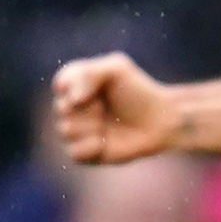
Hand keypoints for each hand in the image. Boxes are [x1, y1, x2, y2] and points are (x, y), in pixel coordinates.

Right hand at [53, 54, 182, 164]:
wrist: (159, 120)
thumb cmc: (138, 92)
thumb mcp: (117, 68)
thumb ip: (89, 73)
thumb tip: (72, 99)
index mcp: (74, 84)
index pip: (61, 84)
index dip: (79, 88)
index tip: (99, 90)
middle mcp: (71, 108)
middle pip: (62, 109)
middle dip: (90, 109)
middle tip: (106, 108)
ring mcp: (76, 131)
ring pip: (66, 131)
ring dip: (92, 127)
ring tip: (107, 124)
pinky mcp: (84, 153)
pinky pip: (74, 153)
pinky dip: (92, 147)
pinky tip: (105, 142)